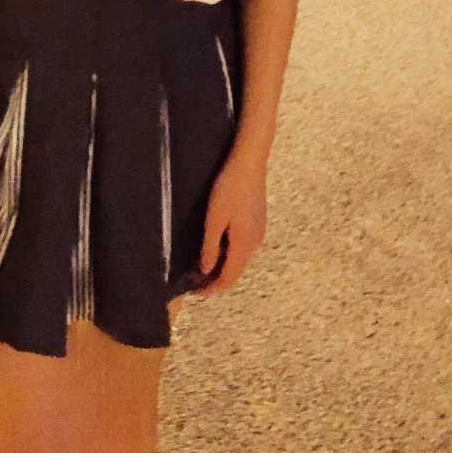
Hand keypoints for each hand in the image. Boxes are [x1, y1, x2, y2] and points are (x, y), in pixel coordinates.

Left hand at [191, 148, 267, 298]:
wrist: (250, 161)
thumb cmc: (230, 187)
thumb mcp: (214, 217)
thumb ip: (210, 247)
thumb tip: (206, 270)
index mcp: (244, 244)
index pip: (228, 279)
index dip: (210, 289)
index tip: (192, 290)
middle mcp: (255, 243)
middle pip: (235, 271)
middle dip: (215, 280)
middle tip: (193, 280)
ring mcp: (259, 232)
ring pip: (239, 259)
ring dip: (222, 267)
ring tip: (200, 265)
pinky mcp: (257, 222)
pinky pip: (242, 247)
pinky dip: (228, 254)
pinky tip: (216, 247)